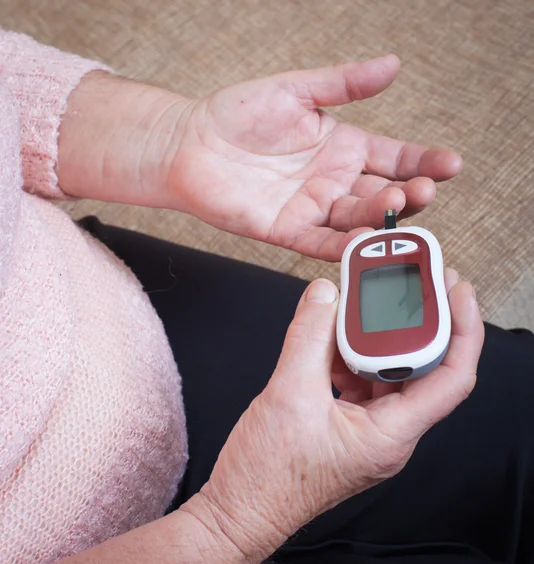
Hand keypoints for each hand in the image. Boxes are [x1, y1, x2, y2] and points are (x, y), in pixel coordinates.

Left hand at [59, 58, 461, 260]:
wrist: (190, 142)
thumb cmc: (237, 113)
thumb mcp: (296, 89)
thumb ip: (344, 83)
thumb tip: (393, 65)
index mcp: (343, 148)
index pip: (395, 158)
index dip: (423, 162)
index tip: (451, 164)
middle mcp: (334, 182)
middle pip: (382, 193)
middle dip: (408, 193)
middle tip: (424, 190)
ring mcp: (312, 208)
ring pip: (356, 220)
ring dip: (379, 217)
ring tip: (399, 206)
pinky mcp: (286, 230)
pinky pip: (319, 243)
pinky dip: (342, 246)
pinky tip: (363, 244)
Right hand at [185, 269, 483, 563]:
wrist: (239, 512)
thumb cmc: (266, 476)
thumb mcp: (287, 395)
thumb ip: (308, 337)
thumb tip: (324, 294)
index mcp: (390, 435)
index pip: (450, 378)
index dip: (463, 330)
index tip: (456, 291)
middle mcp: (389, 435)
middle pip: (423, 370)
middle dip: (420, 325)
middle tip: (414, 286)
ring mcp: (369, 432)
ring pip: (389, 374)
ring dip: (376, 340)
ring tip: (360, 310)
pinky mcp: (348, 427)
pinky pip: (362, 382)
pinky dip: (350, 356)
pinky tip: (329, 341)